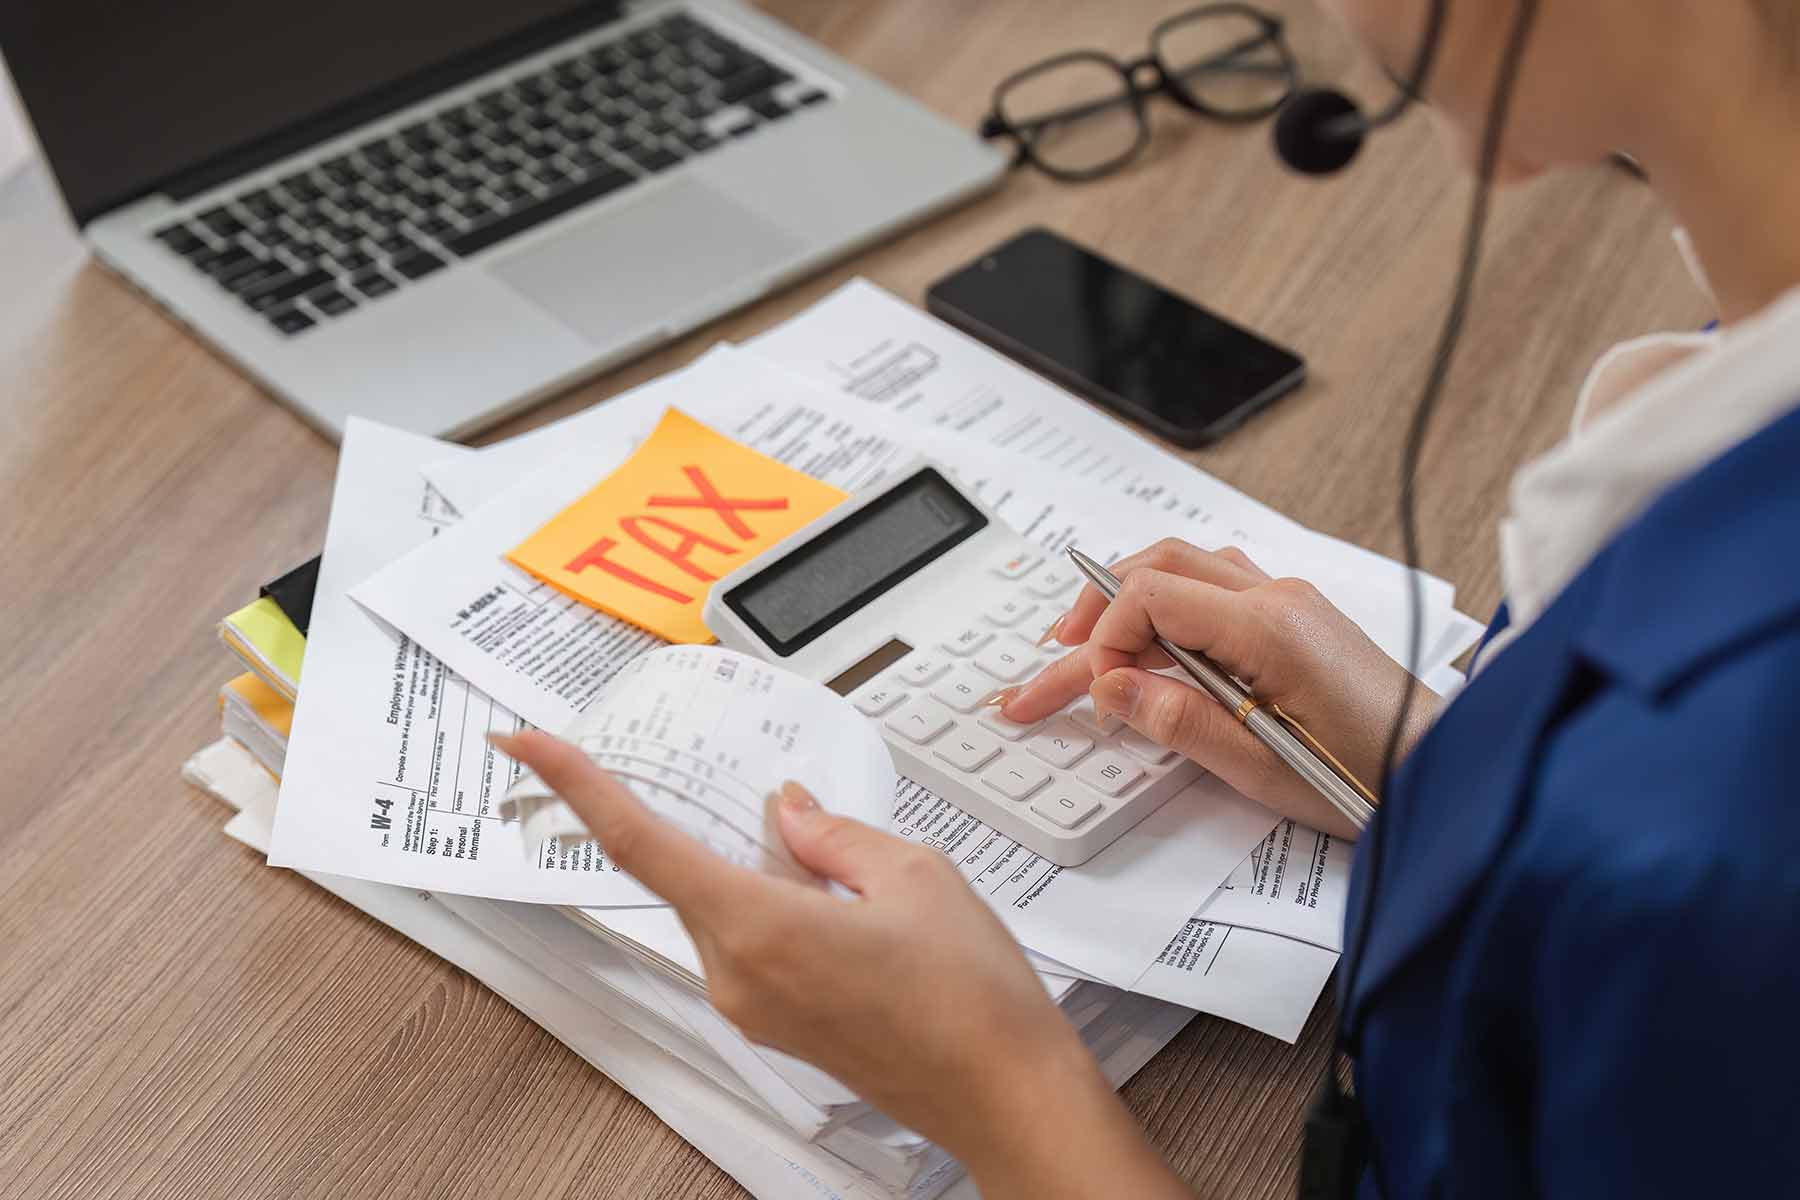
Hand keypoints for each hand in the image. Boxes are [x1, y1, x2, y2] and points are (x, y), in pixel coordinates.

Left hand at [492, 731, 1188, 1199]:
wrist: (1005, 1095)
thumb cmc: (972, 998)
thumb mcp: (912, 874)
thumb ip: (830, 832)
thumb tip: (785, 809)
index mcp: (759, 926)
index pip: (641, 841)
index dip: (575, 786)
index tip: (525, 748)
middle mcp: (737, 975)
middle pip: (700, 869)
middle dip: (744, 832)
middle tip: (815, 826)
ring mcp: (753, 1007)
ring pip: (733, 905)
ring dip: (781, 877)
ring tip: (876, 896)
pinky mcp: (776, 1024)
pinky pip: (756, 942)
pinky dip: (790, 911)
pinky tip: (862, 921)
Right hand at [1001, 539, 1439, 838]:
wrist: (1441, 772)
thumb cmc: (1369, 777)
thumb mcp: (1261, 766)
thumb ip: (1178, 720)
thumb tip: (1110, 686)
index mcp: (1269, 628)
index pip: (1151, 596)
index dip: (1103, 640)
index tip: (1090, 692)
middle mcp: (1279, 598)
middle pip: (1160, 564)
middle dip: (1097, 606)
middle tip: (1054, 654)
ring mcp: (1290, 602)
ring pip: (1186, 566)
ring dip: (1130, 596)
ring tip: (1089, 642)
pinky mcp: (1297, 619)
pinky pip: (1215, 586)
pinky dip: (1168, 604)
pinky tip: (1150, 642)